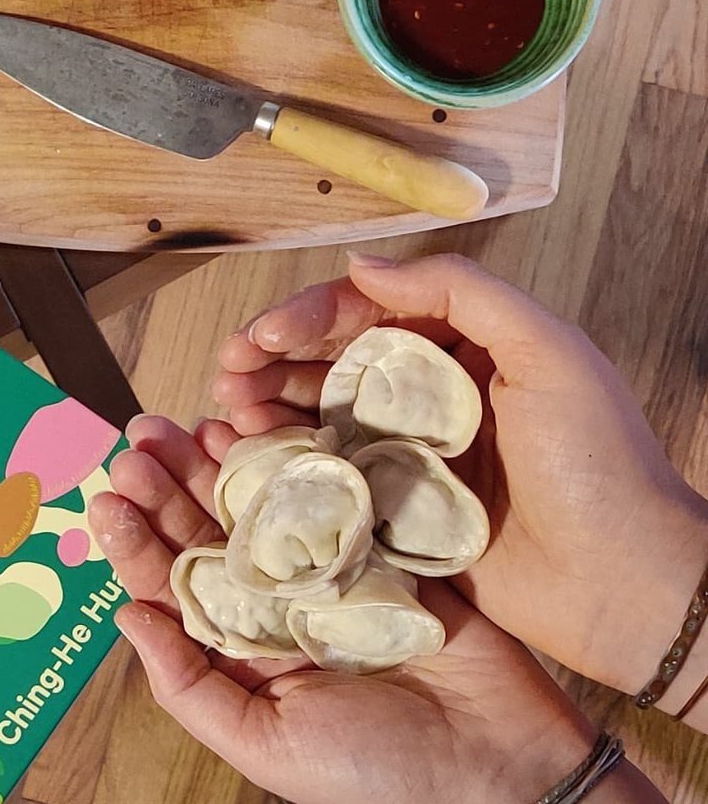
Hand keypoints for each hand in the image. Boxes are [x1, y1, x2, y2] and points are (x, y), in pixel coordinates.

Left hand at [87, 415, 625, 803]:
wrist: (500, 762)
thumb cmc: (379, 773)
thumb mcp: (266, 744)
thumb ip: (189, 686)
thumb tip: (124, 616)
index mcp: (243, 649)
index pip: (176, 584)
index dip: (137, 541)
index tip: (106, 497)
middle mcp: (275, 601)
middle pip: (208, 531)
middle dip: (168, 486)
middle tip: (136, 441)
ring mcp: (324, 566)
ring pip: (255, 503)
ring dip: (216, 464)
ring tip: (180, 426)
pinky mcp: (374, 538)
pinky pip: (323, 488)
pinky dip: (288, 457)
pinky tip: (252, 430)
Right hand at [212, 252, 707, 707]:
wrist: (626, 587)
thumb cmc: (597, 463)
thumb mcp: (547, 350)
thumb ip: (461, 291)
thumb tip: (363, 266)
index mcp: (459, 346)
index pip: (366, 313)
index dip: (307, 317)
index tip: (264, 334)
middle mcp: (424, 394)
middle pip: (329, 360)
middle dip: (271, 358)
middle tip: (228, 369)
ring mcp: (404, 453)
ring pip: (318, 415)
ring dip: (267, 404)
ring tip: (228, 409)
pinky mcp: (393, 511)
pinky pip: (326, 475)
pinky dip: (283, 460)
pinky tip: (248, 452)